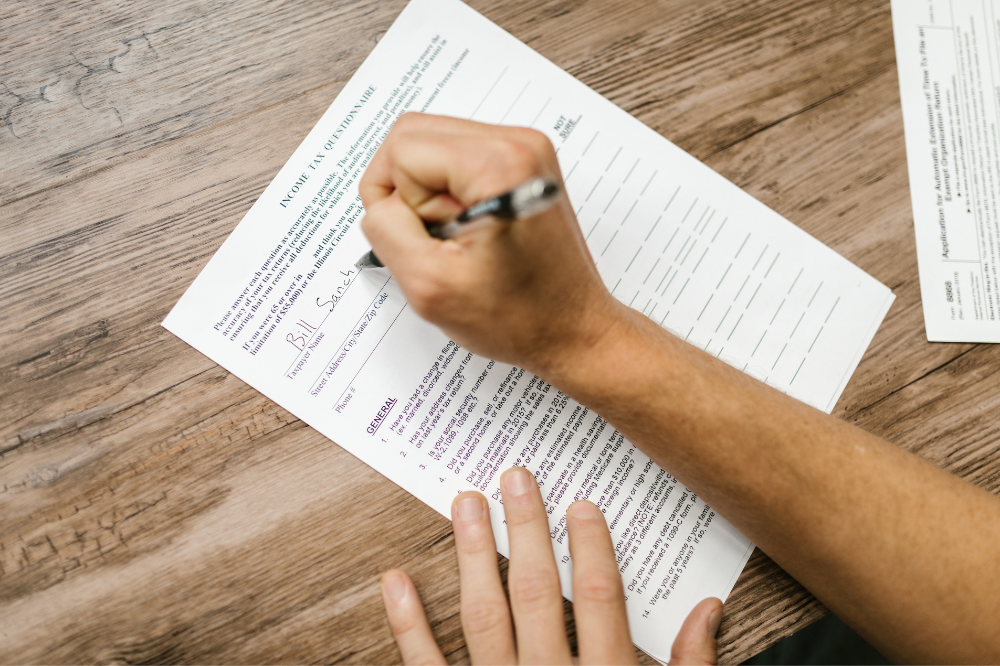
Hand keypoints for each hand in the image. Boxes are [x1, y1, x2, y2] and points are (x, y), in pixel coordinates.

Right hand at [359, 113, 623, 378]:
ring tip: (460, 239)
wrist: (573, 330)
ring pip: (431, 146)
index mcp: (499, 164)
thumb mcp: (430, 285)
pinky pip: (455, 160)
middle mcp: (518, 142)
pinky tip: (472, 232)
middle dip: (408, 193)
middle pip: (413, 136)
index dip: (395, 202)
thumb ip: (386, 230)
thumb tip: (380, 202)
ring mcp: (524, 149)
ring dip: (428, 196)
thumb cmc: (519, 317)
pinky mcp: (522, 162)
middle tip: (442, 239)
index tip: (431, 242)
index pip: (401, 150)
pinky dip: (448, 196)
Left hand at [379, 467, 722, 664]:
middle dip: (527, 532)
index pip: (602, 600)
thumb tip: (710, 608)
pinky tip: (395, 580)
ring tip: (464, 504)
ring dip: (472, 557)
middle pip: (538, 594)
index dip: (592, 548)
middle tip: (514, 478)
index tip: (581, 502)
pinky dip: (407, 625)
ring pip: (483, 617)